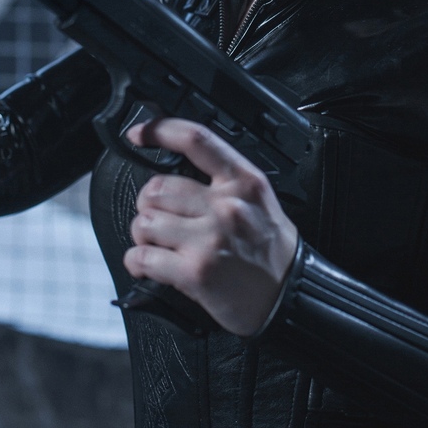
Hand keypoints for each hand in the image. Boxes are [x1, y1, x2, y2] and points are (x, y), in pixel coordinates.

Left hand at [123, 118, 298, 335]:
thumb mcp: (259, 199)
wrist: (290, 296)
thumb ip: (223, 179)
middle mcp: (225, 206)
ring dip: (143, 234)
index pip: (195, 140)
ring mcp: (208, 239)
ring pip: (145, 221)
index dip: (159, 130)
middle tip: (160, 217)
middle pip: (157, 187)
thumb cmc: (272, 250)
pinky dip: (137, 261)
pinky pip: (142, 256)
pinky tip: (147, 264)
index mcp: (243, 180)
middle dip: (149, 203)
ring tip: (158, 243)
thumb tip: (174, 169)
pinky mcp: (194, 272)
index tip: (139, 133)